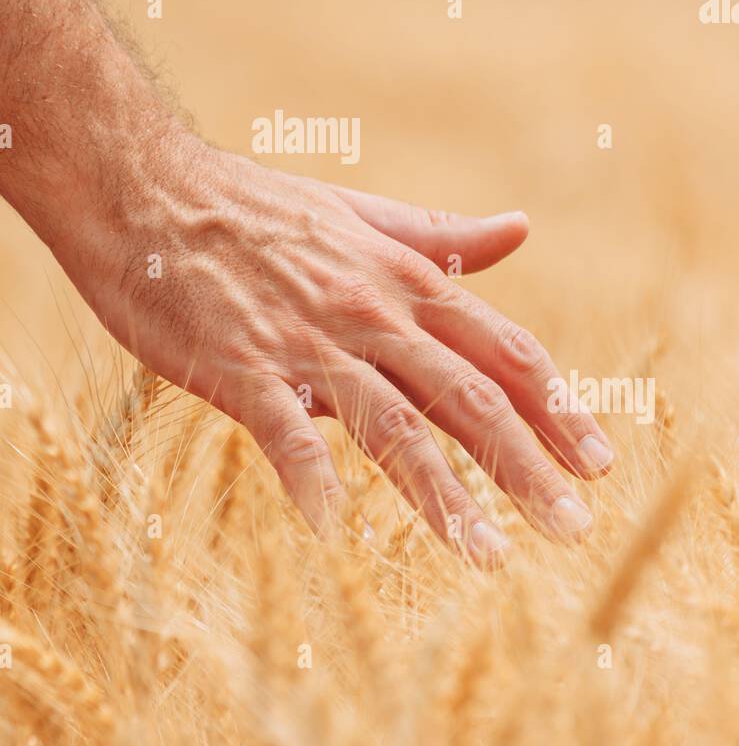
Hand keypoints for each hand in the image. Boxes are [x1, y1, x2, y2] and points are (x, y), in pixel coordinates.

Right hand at [69, 133, 613, 565]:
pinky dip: (309, 478)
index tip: (598, 462)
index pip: (501, 350)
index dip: (556, 407)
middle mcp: (369, 312)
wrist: (148, 190)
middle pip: (466, 395)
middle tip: (573, 528)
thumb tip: (520, 228)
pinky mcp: (240, 366)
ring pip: (392, 424)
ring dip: (444, 494)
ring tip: (488, 555)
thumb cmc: (252, 207)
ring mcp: (306, 342)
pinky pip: (283, 431)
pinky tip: (331, 528)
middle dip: (526, 464)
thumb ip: (440, 235)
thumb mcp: (359, 215)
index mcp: (402, 279)